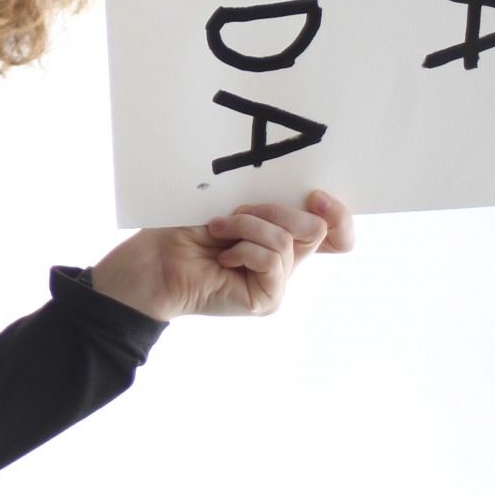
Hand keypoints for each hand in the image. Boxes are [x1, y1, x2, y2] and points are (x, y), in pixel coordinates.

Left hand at [89, 191, 352, 320]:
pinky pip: (272, 262)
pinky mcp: (267, 299)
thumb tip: (308, 202)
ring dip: (247, 226)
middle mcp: (287, 259)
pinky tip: (222, 256)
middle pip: (318, 229)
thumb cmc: (188, 227)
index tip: (315, 194)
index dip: (338, 213)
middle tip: (240, 209)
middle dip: (276, 210)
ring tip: (217, 230)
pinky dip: (244, 250)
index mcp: (283, 234)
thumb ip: (271, 207)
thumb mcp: (234, 205)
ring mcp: (277, 281)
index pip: (336, 230)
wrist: (156, 258)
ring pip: (287, 240)